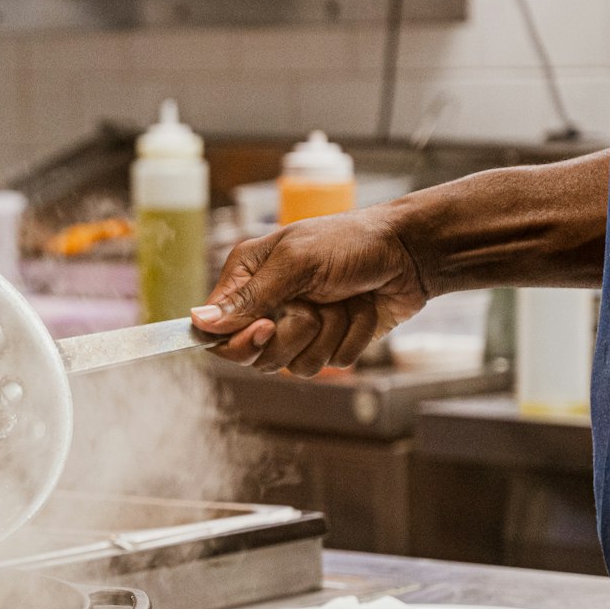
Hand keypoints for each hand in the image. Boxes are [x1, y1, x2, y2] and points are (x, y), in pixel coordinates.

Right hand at [191, 208, 429, 375]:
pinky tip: (362, 309)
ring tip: (344, 301)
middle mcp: (269, 305)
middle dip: (294, 334)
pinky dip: (353, 337)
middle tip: (314, 305)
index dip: (238, 341)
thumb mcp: (297, 262)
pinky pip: (333, 363)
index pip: (217, 331)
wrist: (410, 252)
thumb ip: (249, 297)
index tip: (266, 328)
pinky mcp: (331, 342)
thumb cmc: (352, 242)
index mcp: (248, 277)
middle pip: (257, 357)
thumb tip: (199, 322)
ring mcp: (300, 328)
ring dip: (330, 333)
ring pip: (297, 366)